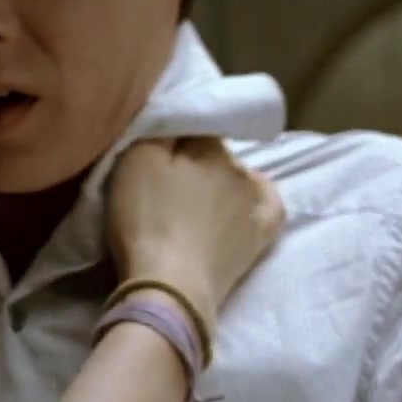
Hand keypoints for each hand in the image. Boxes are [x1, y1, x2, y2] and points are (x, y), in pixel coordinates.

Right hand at [105, 137, 284, 326]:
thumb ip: (159, 128)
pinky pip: (267, 204)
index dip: (173, 141)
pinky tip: (242, 206)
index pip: (194, 127)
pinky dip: (255, 201)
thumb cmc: (146, 220)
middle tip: (168, 186)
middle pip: (214, 155)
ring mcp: (257, 201)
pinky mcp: (264, 233)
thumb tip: (178, 116)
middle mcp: (240, 166)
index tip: (156, 157)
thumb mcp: (135, 160)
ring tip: (194, 208)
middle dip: (196, 163)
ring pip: (237, 178)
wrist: (171, 285)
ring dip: (219, 184)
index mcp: (209, 146)